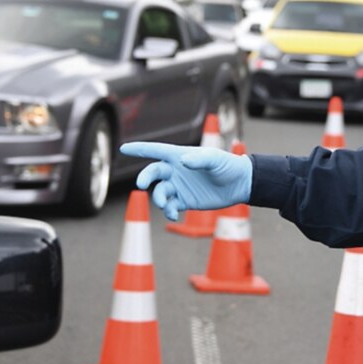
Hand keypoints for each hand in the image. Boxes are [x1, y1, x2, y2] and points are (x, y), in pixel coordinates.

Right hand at [120, 142, 251, 220]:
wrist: (239, 184)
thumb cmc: (227, 165)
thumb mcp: (215, 159)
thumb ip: (199, 159)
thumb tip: (183, 161)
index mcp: (179, 155)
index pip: (155, 151)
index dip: (139, 149)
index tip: (123, 148)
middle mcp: (176, 170)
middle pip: (153, 173)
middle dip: (145, 178)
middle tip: (142, 185)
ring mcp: (179, 186)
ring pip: (160, 192)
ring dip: (159, 199)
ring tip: (167, 205)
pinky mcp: (185, 201)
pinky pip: (170, 207)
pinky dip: (169, 211)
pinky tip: (174, 215)